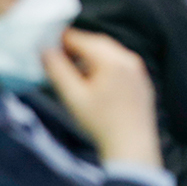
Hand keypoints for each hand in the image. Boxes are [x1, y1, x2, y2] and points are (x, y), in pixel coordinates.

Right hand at [44, 29, 162, 168]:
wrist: (132, 146)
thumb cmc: (100, 123)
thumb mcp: (73, 97)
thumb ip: (58, 70)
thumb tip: (45, 50)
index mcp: (112, 59)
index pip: (81, 39)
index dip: (61, 39)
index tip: (45, 44)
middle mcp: (129, 59)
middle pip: (97, 43)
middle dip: (76, 46)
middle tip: (56, 55)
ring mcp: (138, 70)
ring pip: (110, 53)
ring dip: (90, 56)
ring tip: (72, 70)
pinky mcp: (141, 81)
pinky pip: (120, 64)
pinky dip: (104, 66)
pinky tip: (93, 81)